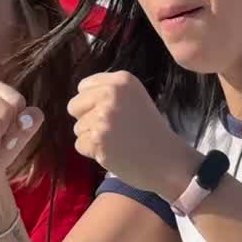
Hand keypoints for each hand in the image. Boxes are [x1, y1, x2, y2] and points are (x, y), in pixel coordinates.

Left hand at [67, 72, 199, 199]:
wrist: (167, 160)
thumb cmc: (151, 132)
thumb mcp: (135, 98)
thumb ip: (110, 93)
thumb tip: (81, 98)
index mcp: (122, 80)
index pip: (84, 86)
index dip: (92, 103)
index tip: (109, 113)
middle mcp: (111, 94)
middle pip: (74, 106)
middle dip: (86, 119)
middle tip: (111, 129)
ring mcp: (103, 117)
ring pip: (78, 128)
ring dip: (92, 138)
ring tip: (117, 141)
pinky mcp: (98, 139)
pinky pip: (80, 145)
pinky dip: (93, 153)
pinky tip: (113, 152)